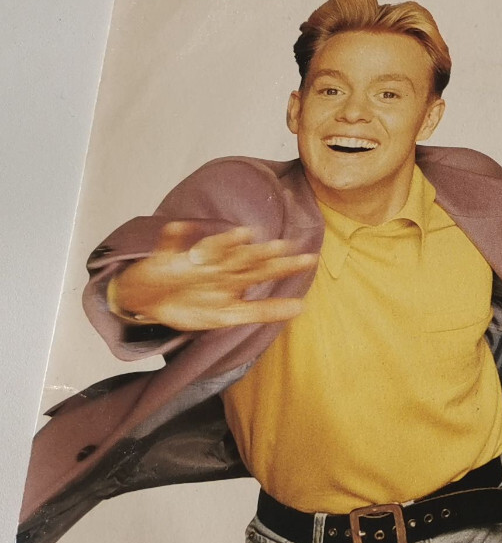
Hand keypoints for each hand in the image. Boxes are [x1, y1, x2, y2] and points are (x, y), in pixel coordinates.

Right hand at [106, 223, 316, 330]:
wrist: (149, 302)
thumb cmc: (192, 305)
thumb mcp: (228, 315)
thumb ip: (264, 311)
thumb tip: (302, 308)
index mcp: (233, 280)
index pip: (265, 271)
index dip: (286, 267)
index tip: (311, 260)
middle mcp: (217, 267)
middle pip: (244, 258)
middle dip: (262, 253)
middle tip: (286, 246)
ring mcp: (192, 261)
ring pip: (212, 249)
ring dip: (225, 242)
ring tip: (244, 234)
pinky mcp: (165, 258)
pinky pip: (169, 243)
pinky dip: (174, 235)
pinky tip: (181, 228)